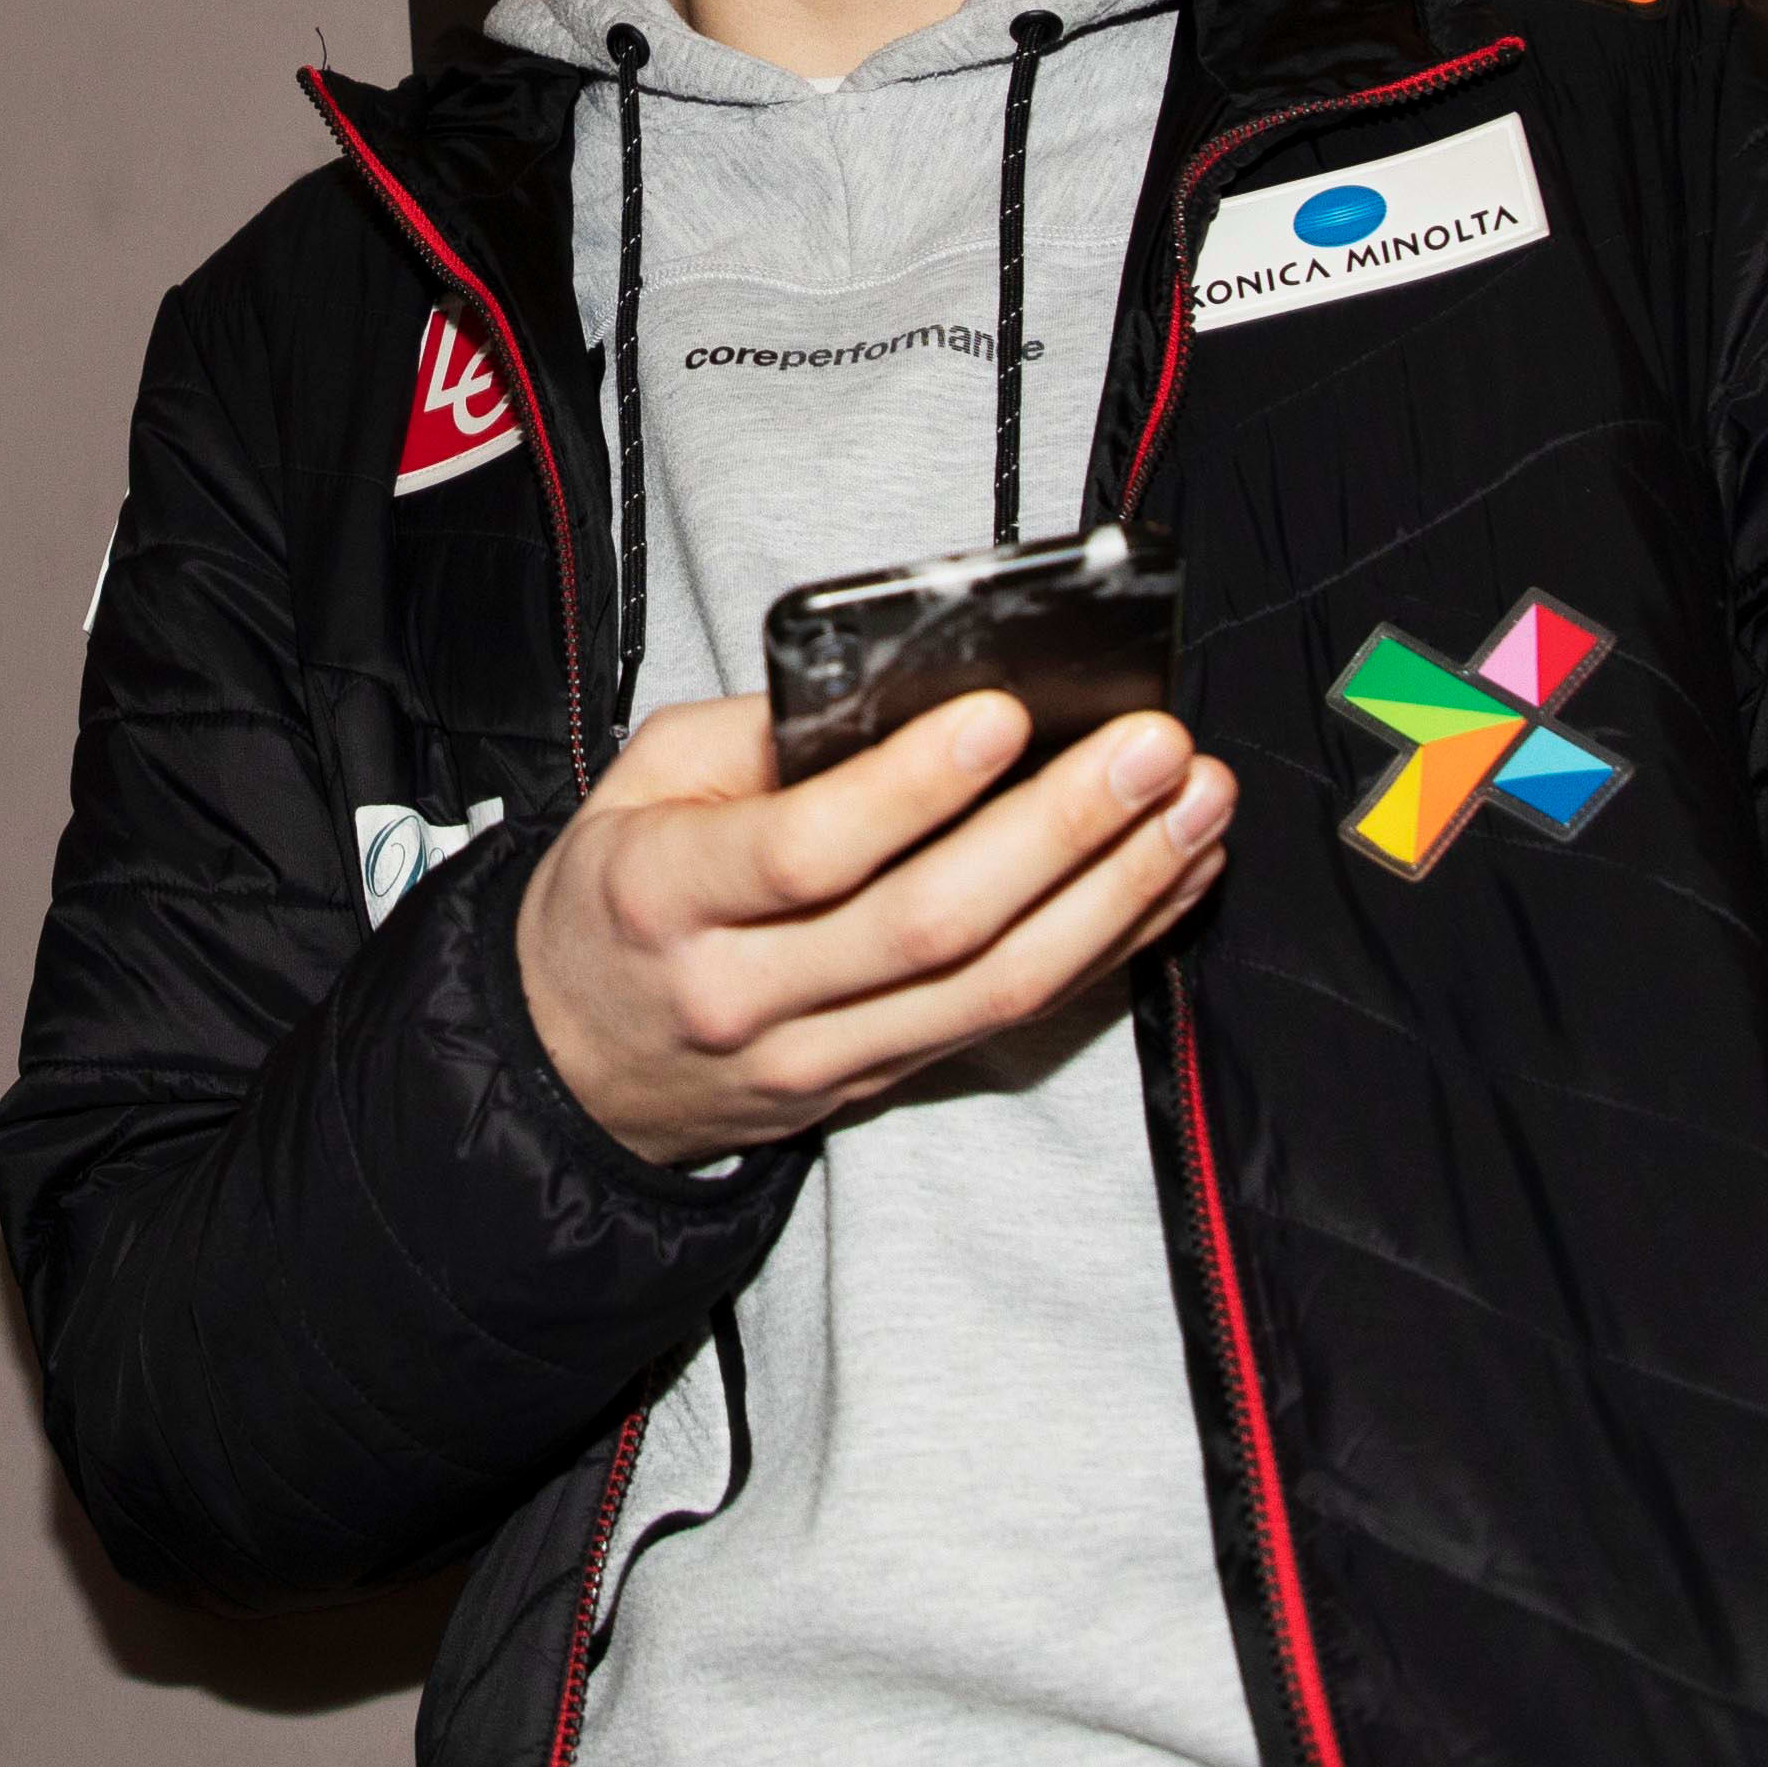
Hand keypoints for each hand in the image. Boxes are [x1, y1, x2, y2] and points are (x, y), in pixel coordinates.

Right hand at [513, 688, 1235, 1166]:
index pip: (804, 850)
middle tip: (1151, 750)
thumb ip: (756, 733)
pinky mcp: (880, 1083)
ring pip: (993, 988)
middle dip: (1060, 833)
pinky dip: (1107, 944)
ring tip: (1195, 807)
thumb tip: (904, 683)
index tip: (1005, 714)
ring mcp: (819, 1056)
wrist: (572, 1064)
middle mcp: (745, 992)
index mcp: (665, 895)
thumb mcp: (640, 783)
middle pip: (928, 926)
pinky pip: (1012, 1018)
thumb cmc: (616, 897)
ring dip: (1116, 894)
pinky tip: (1171, 876)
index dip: (914, 788)